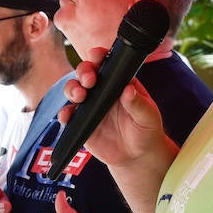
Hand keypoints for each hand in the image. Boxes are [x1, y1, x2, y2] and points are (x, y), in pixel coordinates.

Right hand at [59, 48, 167, 167]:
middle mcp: (102, 91)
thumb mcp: (148, 117)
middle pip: (86, 73)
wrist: (137, 156)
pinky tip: (68, 115)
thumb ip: (138, 104)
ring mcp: (90, 106)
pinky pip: (68, 115)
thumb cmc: (146, 131)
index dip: (99, 56)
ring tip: (79, 95)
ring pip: (73, 90)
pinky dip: (64, 113)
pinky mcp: (81, 123)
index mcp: (119, 82)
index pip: (107, 63)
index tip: (97, 56)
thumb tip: (129, 90)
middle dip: (84, 71)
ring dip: (72, 88)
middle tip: (89, 80)